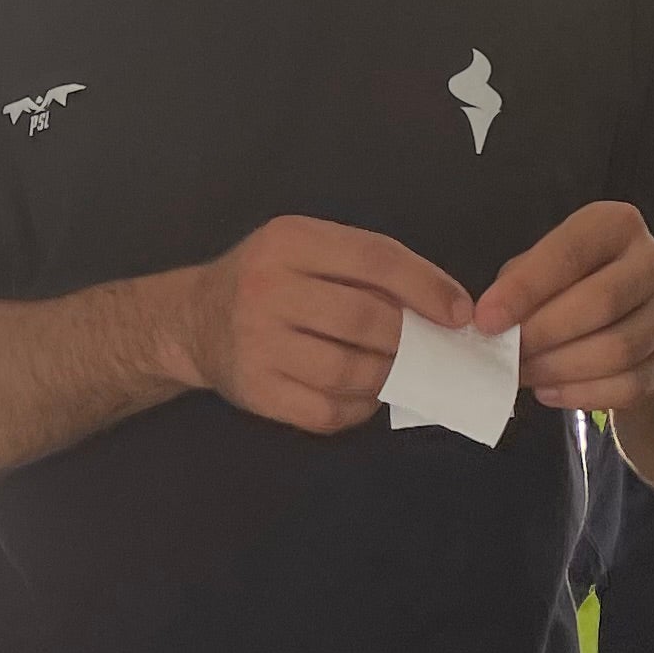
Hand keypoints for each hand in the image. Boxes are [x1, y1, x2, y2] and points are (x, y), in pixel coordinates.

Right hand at [163, 216, 469, 436]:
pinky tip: (363, 394)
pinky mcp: (255, 390)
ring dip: (387, 376)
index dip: (426, 287)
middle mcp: (267, 289)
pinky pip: (326, 411)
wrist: (194, 321)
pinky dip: (359, 408)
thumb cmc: (267, 281)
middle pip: (366, 319)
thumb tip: (441, 303)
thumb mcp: (305, 249)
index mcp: (289, 241)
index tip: (459, 312)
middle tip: (428, 348)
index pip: (375, 259)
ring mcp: (257, 343)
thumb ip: (364, 266)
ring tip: (395, 370)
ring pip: (349, 370)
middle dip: (410, 338)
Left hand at [478, 201, 653, 411]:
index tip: (487, 319)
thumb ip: (519, 281)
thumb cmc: (579, 281)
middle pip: (600, 302)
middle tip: (506, 354)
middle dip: (543, 333)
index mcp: (618, 225)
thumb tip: (490, 318)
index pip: (569, 254)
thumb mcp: (546, 264)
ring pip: (616, 350)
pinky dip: (581, 394)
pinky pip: (627, 386)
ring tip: (525, 373)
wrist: (640, 314)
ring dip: (559, 368)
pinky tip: (550, 390)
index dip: (524, 289)